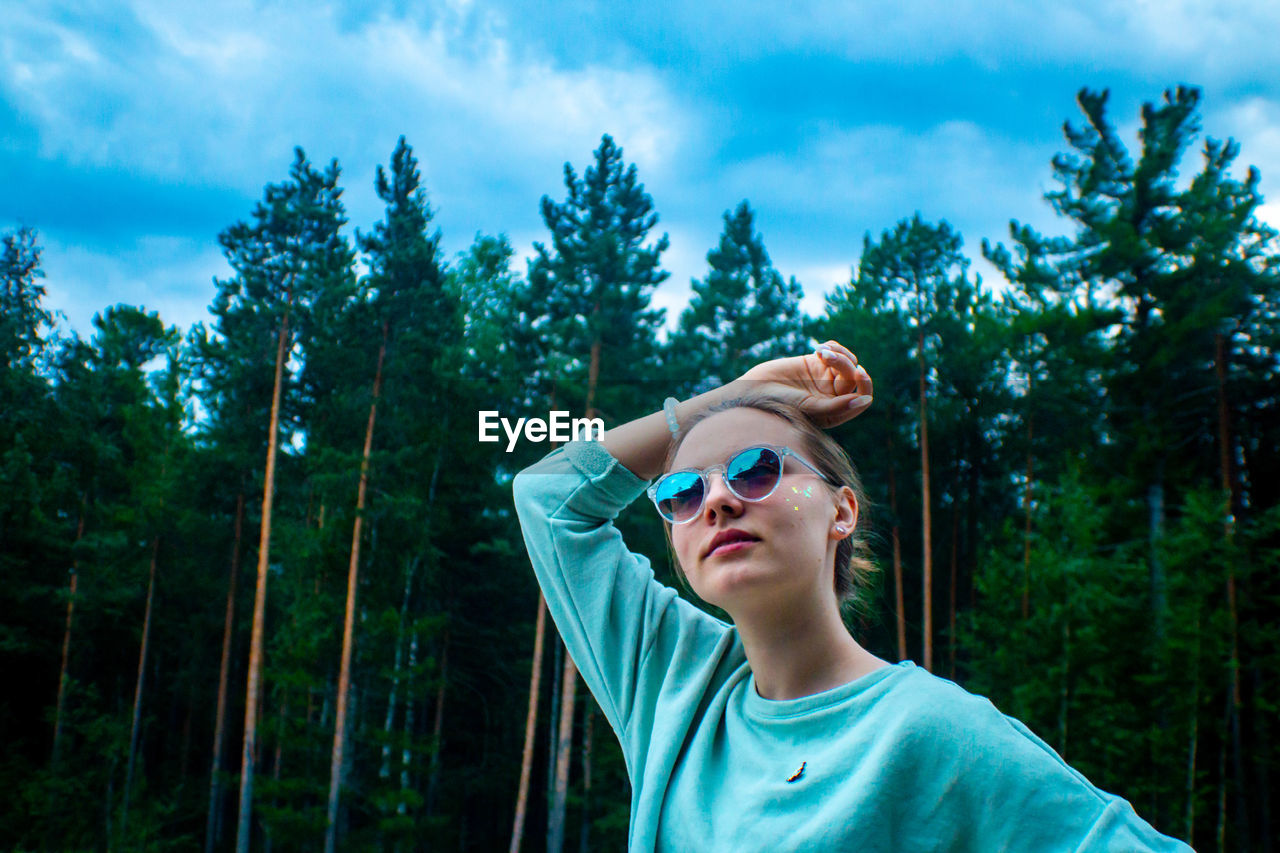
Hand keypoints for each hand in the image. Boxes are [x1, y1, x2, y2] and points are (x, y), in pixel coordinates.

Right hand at [737, 340, 872, 428]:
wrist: (754, 390)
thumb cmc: (780, 406)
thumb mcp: (809, 407)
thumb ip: (837, 406)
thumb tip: (866, 400)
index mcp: (835, 413)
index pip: (862, 399)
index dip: (865, 385)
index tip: (857, 373)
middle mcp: (833, 396)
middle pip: (854, 377)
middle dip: (845, 365)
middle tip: (828, 358)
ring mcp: (825, 378)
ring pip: (848, 362)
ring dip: (838, 353)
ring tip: (820, 351)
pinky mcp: (815, 362)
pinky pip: (836, 350)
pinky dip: (833, 346)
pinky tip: (818, 348)